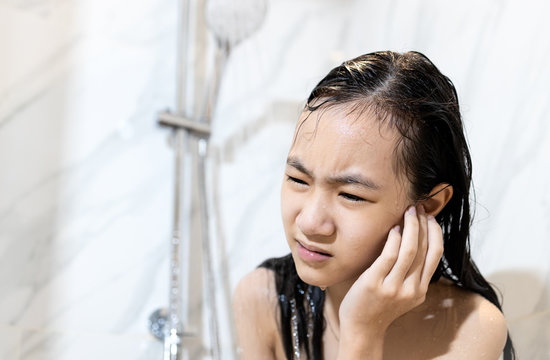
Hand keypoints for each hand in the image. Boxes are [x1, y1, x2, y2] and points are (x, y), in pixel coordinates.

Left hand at [337, 205, 443, 357]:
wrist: (362, 328)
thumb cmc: (379, 306)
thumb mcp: (403, 293)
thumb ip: (411, 274)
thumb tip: (415, 243)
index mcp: (420, 290)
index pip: (435, 255)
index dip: (435, 233)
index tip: (430, 217)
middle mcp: (411, 289)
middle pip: (424, 250)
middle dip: (423, 225)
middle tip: (418, 208)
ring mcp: (393, 287)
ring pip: (409, 251)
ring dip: (410, 227)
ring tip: (408, 212)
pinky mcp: (375, 283)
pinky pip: (389, 256)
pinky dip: (393, 239)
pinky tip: (393, 228)